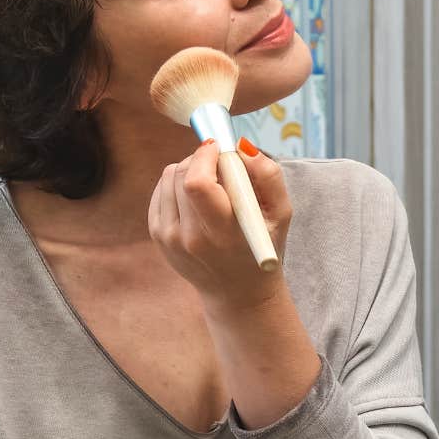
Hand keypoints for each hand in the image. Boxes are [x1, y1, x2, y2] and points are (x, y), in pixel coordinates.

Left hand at [149, 139, 293, 312]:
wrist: (237, 291)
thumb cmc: (261, 247)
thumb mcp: (281, 214)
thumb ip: (268, 176)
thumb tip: (241, 147)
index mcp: (223, 232)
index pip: (197, 183)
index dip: (205, 156)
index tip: (219, 147)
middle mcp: (190, 236)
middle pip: (182, 175)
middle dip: (200, 158)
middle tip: (219, 164)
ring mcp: (169, 237)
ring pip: (169, 177)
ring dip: (189, 168)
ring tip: (210, 182)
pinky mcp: (157, 235)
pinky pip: (160, 190)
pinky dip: (177, 182)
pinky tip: (196, 196)